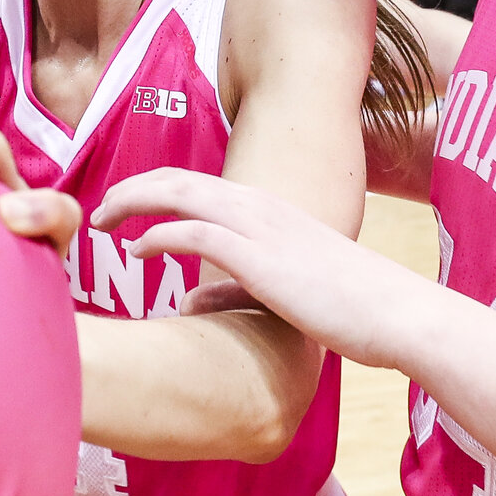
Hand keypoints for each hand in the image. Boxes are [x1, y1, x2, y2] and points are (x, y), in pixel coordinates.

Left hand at [94, 167, 429, 369]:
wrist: (398, 315)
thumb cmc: (349, 308)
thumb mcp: (283, 292)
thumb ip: (233, 290)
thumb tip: (189, 300)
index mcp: (266, 211)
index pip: (195, 184)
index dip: (151, 190)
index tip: (120, 210)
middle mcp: (259, 208)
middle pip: (177, 180)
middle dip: (131, 190)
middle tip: (97, 213)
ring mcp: (260, 229)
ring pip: (179, 194)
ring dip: (133, 204)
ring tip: (102, 224)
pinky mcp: (261, 258)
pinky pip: (195, 232)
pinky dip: (159, 234)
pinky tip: (138, 249)